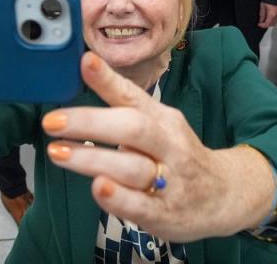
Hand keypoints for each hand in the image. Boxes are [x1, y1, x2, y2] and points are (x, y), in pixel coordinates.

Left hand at [42, 53, 275, 241]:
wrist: (225, 194)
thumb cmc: (178, 155)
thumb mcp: (157, 124)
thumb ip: (122, 105)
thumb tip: (84, 73)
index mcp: (162, 119)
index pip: (133, 96)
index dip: (108, 79)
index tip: (85, 62)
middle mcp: (168, 144)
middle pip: (132, 128)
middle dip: (90, 123)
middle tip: (52, 121)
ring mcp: (169, 180)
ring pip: (131, 166)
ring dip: (92, 158)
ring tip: (58, 152)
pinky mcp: (165, 213)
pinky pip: (140, 205)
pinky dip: (117, 197)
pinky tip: (97, 187)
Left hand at [258, 2, 276, 28]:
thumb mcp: (262, 5)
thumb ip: (262, 14)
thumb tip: (260, 20)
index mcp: (272, 14)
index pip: (267, 24)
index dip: (262, 25)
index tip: (259, 24)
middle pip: (273, 23)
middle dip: (267, 24)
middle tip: (262, 22)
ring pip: (276, 20)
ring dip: (271, 21)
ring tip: (266, 17)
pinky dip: (275, 17)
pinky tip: (271, 13)